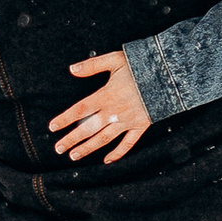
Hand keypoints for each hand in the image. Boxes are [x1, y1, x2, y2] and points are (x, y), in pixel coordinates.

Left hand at [49, 50, 148, 165]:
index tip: (52, 127)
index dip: (65, 119)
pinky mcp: (141, 125)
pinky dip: (118, 153)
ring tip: (74, 156)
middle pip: (89, 128)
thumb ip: (93, 65)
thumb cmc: (141, 65)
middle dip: (72, 139)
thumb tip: (72, 69)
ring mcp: (128, 120)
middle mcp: (115, 111)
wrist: (169, 75)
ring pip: (104, 138)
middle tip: (58, 149)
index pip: (80, 109)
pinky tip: (107, 160)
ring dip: (88, 148)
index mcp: (106, 95)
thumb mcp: (115, 59)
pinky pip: (128, 143)